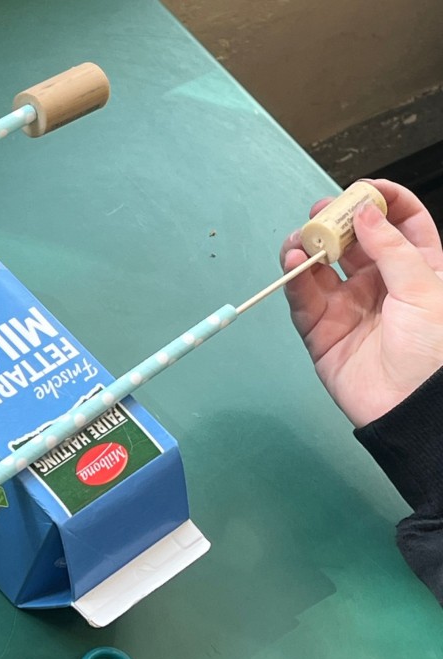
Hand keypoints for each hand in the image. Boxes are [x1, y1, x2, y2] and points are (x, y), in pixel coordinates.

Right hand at [280, 179, 442, 427]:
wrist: (410, 407)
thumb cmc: (432, 349)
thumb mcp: (425, 289)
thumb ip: (391, 248)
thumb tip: (366, 213)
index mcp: (417, 268)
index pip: (402, 223)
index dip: (384, 201)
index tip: (363, 189)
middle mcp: (381, 282)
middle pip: (354, 240)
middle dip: (336, 221)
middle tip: (320, 212)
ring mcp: (348, 305)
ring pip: (321, 266)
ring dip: (308, 247)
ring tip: (299, 239)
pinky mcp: (321, 329)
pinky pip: (303, 297)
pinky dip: (294, 277)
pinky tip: (293, 262)